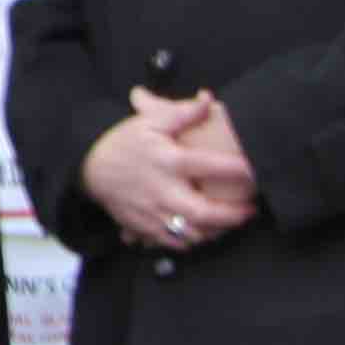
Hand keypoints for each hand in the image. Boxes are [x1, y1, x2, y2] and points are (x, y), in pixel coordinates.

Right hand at [81, 89, 258, 254]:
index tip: (254, 169)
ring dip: (217, 231)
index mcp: (166, 161)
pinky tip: (206, 232)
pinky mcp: (146, 227)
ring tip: (232, 221)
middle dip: (232, 215)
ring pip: (193, 234)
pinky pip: (176, 243)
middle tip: (249, 209)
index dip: (235, 168)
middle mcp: (162, 191)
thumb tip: (207, 100)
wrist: (90, 168)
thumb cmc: (123, 144)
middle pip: (203, 213)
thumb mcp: (149, 122)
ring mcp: (154, 213)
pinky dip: (195, 241)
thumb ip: (181, 113)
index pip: (206, 165)